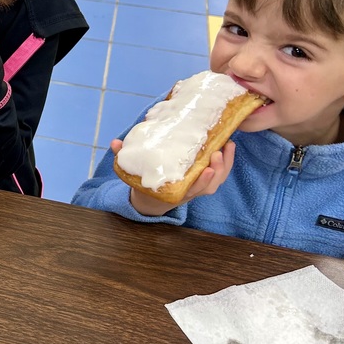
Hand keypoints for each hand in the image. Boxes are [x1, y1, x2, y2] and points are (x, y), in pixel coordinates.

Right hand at [111, 138, 236, 216]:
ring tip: (228, 144)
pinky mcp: (204, 179)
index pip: (192, 190)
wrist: (152, 201)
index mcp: (174, 193)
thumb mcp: (132, 174)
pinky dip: (226, 162)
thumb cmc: (144, 184)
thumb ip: (124, 159)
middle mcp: (190, 192)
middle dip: (217, 170)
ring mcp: (198, 187)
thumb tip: (115, 143)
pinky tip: (227, 146)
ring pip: (218, 180)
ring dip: (225, 164)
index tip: (207, 169)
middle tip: (217, 152)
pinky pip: (219, 174)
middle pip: (210, 185)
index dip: (202, 181)